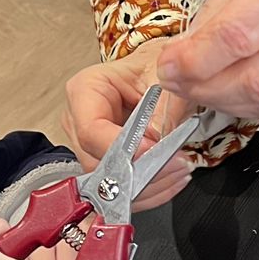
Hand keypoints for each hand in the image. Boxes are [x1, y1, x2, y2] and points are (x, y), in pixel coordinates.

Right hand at [63, 39, 192, 211]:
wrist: (158, 74)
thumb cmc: (153, 69)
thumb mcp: (163, 81)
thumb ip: (161, 110)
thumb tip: (155, 144)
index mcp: (85, 90)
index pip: (92, 131)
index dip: (123, 148)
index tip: (154, 150)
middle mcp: (79, 120)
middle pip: (98, 163)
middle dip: (140, 172)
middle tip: (175, 165)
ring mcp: (89, 145)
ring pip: (109, 182)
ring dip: (148, 185)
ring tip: (179, 171)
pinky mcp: (104, 162)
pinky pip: (120, 188)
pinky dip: (149, 190)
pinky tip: (172, 179)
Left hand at [158, 0, 258, 123]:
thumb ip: (212, 17)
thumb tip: (178, 60)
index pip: (237, 35)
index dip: (195, 60)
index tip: (168, 66)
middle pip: (253, 77)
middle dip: (203, 87)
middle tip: (177, 81)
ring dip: (223, 101)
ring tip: (201, 88)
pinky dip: (252, 105)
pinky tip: (234, 92)